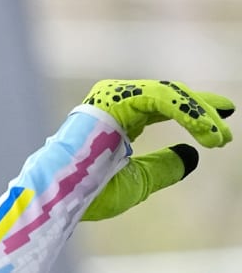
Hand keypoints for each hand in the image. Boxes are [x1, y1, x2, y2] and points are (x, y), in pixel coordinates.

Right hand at [80, 79, 233, 220]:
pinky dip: (185, 111)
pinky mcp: (114, 98)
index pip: (161, 106)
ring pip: (167, 94)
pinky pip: (159, 97)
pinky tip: (201, 128)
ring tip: (217, 136)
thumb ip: (163, 165)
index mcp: (116, 119)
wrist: (64, 195)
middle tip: (224, 133)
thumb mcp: (139, 180)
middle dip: (201, 110)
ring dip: (198, 113)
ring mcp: (113, 97)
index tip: (222, 121)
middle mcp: (114, 102)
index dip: (193, 112)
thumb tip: (192, 155)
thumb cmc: (91, 191)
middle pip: (168, 96)